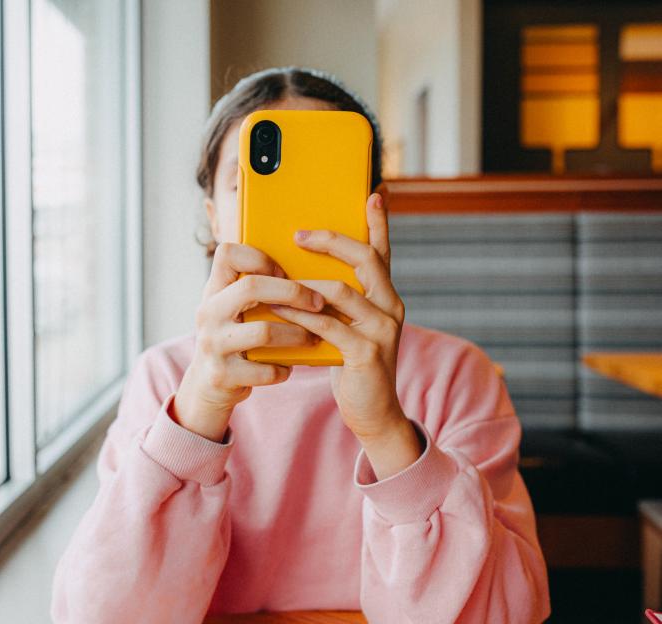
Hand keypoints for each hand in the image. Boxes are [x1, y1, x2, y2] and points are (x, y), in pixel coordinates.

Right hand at [173, 242, 324, 441]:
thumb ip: (250, 288)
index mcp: (213, 292)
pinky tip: (288, 367)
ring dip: (297, 335)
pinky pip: (265, 369)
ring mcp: (213, 345)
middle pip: (252, 287)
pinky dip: (283, 369)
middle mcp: (208, 314)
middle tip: (318, 303)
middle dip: (293, 292)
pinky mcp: (223, 375)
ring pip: (264, 331)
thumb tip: (303, 265)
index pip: (227, 254)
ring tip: (312, 338)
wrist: (207, 385)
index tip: (284, 272)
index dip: (261, 257)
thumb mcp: (230, 309)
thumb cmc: (232, 338)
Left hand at [268, 192, 422, 478]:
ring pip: (342, 290)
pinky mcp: (366, 353)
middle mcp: (391, 306)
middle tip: (298, 233)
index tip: (372, 191)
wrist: (372, 412)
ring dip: (304, 281)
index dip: (379, 220)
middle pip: (365, 259)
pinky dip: (299, 314)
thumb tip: (299, 268)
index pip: (382, 250)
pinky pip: (327, 324)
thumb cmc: (352, 363)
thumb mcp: (347, 324)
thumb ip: (335, 299)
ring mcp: (382, 329)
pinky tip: (277, 307)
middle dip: (331, 240)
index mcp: (386, 295)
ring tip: (275, 274)